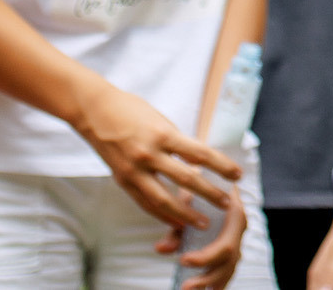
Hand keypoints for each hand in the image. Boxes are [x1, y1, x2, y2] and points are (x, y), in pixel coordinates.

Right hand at [73, 78, 239, 231]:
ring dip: (185, 214)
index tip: (237, 175)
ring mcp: (134, 171)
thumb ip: (178, 143)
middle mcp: (149, 155)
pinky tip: (174, 221)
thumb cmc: (132, 110)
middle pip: (186, 180)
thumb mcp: (162, 121)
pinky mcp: (122, 181)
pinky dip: (161, 214)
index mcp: (164, 135)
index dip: (221, 166)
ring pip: (164, 200)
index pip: (200, 154)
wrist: (95, 111)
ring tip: (202, 223)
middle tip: (227, 204)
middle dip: (209, 194)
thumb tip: (199, 161)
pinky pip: (145, 202)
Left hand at [165, 179, 245, 289]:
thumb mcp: (188, 198)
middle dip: (207, 275)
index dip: (206, 256)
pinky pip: (227, 270)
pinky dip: (216, 283)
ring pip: (230, 269)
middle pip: (229, 261)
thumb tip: (162, 248)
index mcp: (235, 215)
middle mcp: (239, 230)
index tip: (183, 259)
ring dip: (210, 282)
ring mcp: (237, 241)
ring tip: (188, 289)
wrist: (216, 176)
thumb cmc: (201, 186)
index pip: (226, 243)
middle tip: (185, 285)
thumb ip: (176, 223)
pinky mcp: (230, 249)